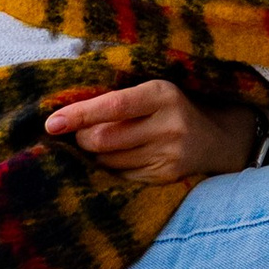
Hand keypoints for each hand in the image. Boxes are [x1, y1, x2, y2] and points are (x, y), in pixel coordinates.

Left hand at [42, 79, 256, 184]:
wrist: (217, 138)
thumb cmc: (171, 108)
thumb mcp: (152, 91)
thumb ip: (116, 97)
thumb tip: (65, 114)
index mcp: (162, 94)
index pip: (113, 105)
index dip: (79, 114)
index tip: (51, 123)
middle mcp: (169, 124)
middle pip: (103, 139)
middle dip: (82, 138)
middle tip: (81, 133)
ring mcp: (169, 154)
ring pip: (108, 161)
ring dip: (95, 155)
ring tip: (103, 144)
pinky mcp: (166, 177)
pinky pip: (120, 176)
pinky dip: (111, 169)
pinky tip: (120, 158)